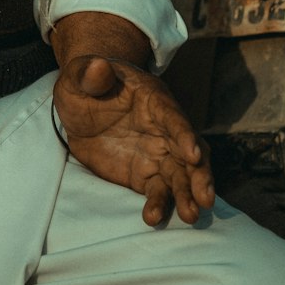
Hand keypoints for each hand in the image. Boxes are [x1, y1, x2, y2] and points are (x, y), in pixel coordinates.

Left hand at [53, 55, 214, 226]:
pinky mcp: (146, 175)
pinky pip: (158, 192)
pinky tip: (152, 218)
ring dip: (187, 196)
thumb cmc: (85, 82)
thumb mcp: (80, 75)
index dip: (184, 134)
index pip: (173, 117)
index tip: (193, 154)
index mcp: (154, 99)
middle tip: (204, 198)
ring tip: (190, 217)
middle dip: (199, 174)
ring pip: (181, 176)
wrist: (82, 104)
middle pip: (190, 152)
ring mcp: (158, 154)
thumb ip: (90, 74)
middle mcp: (164, 129)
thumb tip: (98, 67)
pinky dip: (159, 205)